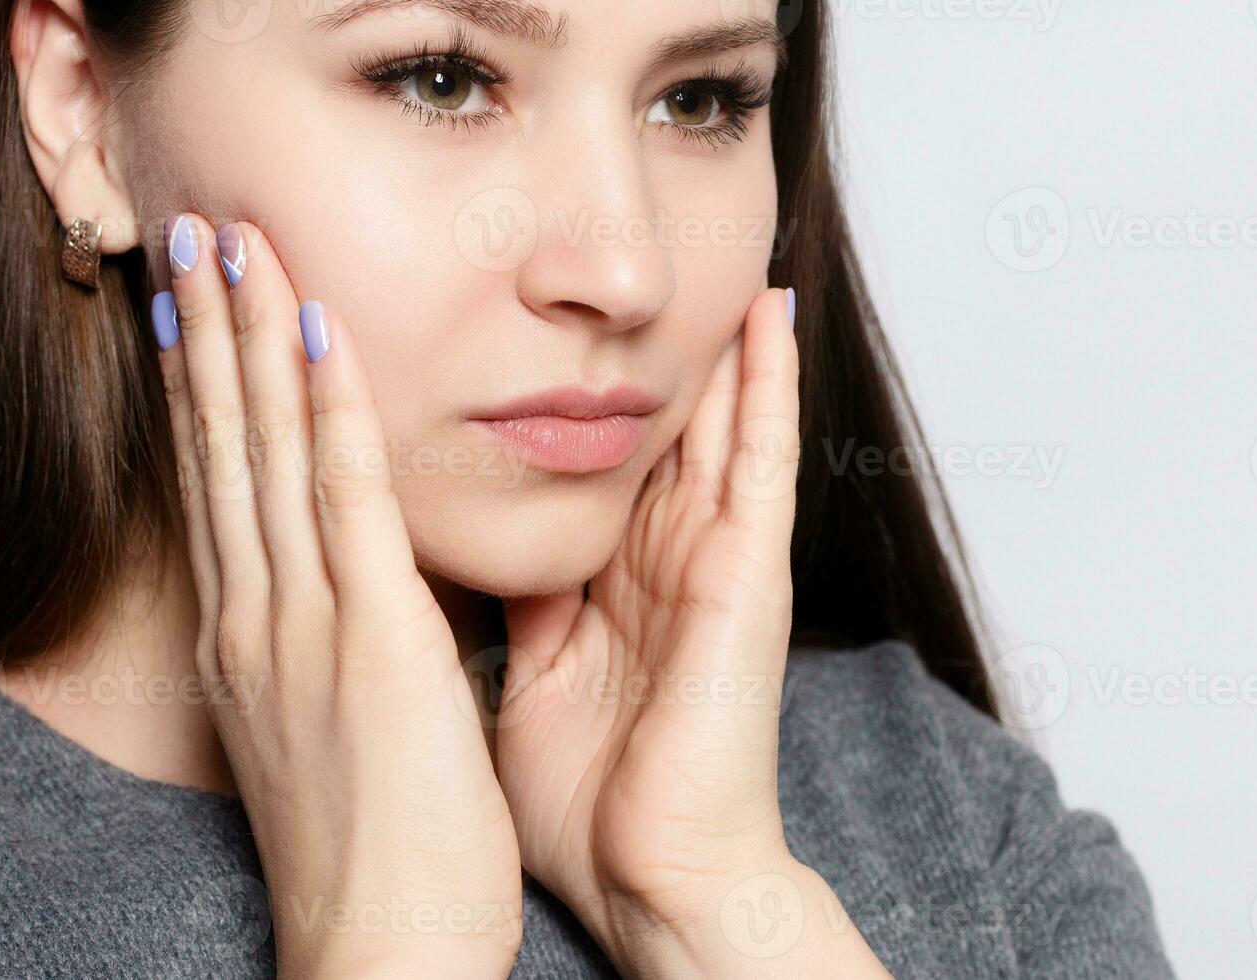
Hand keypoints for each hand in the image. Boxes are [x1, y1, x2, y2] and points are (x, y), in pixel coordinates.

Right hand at [155, 215, 520, 978]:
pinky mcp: (369, 643)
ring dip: (253, 340)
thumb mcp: (330, 731)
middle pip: (225, 451)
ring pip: (267, 454)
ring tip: (237, 244)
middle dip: (212, 335)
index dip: (209, 392)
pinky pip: (345, 501)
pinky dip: (330, 412)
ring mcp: (302, 627)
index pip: (223, 490)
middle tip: (198, 236)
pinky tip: (322, 333)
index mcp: (252, 642)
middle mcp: (257, 620)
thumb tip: (356, 596)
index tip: (201, 313)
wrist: (382, 954)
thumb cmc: (374, 855)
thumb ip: (331, 652)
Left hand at [497, 286, 886, 975]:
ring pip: (714, 423)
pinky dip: (770, 387)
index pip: (595, 461)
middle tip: (620, 257)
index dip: (574, 390)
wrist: (654, 878)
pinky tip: (769, 319)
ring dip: (715, 340)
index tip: (533, 319)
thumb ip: (524, 607)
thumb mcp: (531, 678)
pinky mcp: (748, 574)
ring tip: (718, 250)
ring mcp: (712, 560)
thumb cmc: (592, 803)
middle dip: (640, 345)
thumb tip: (486, 552)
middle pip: (654, 425)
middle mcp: (665, 559)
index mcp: (611, 582)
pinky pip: (763, 462)